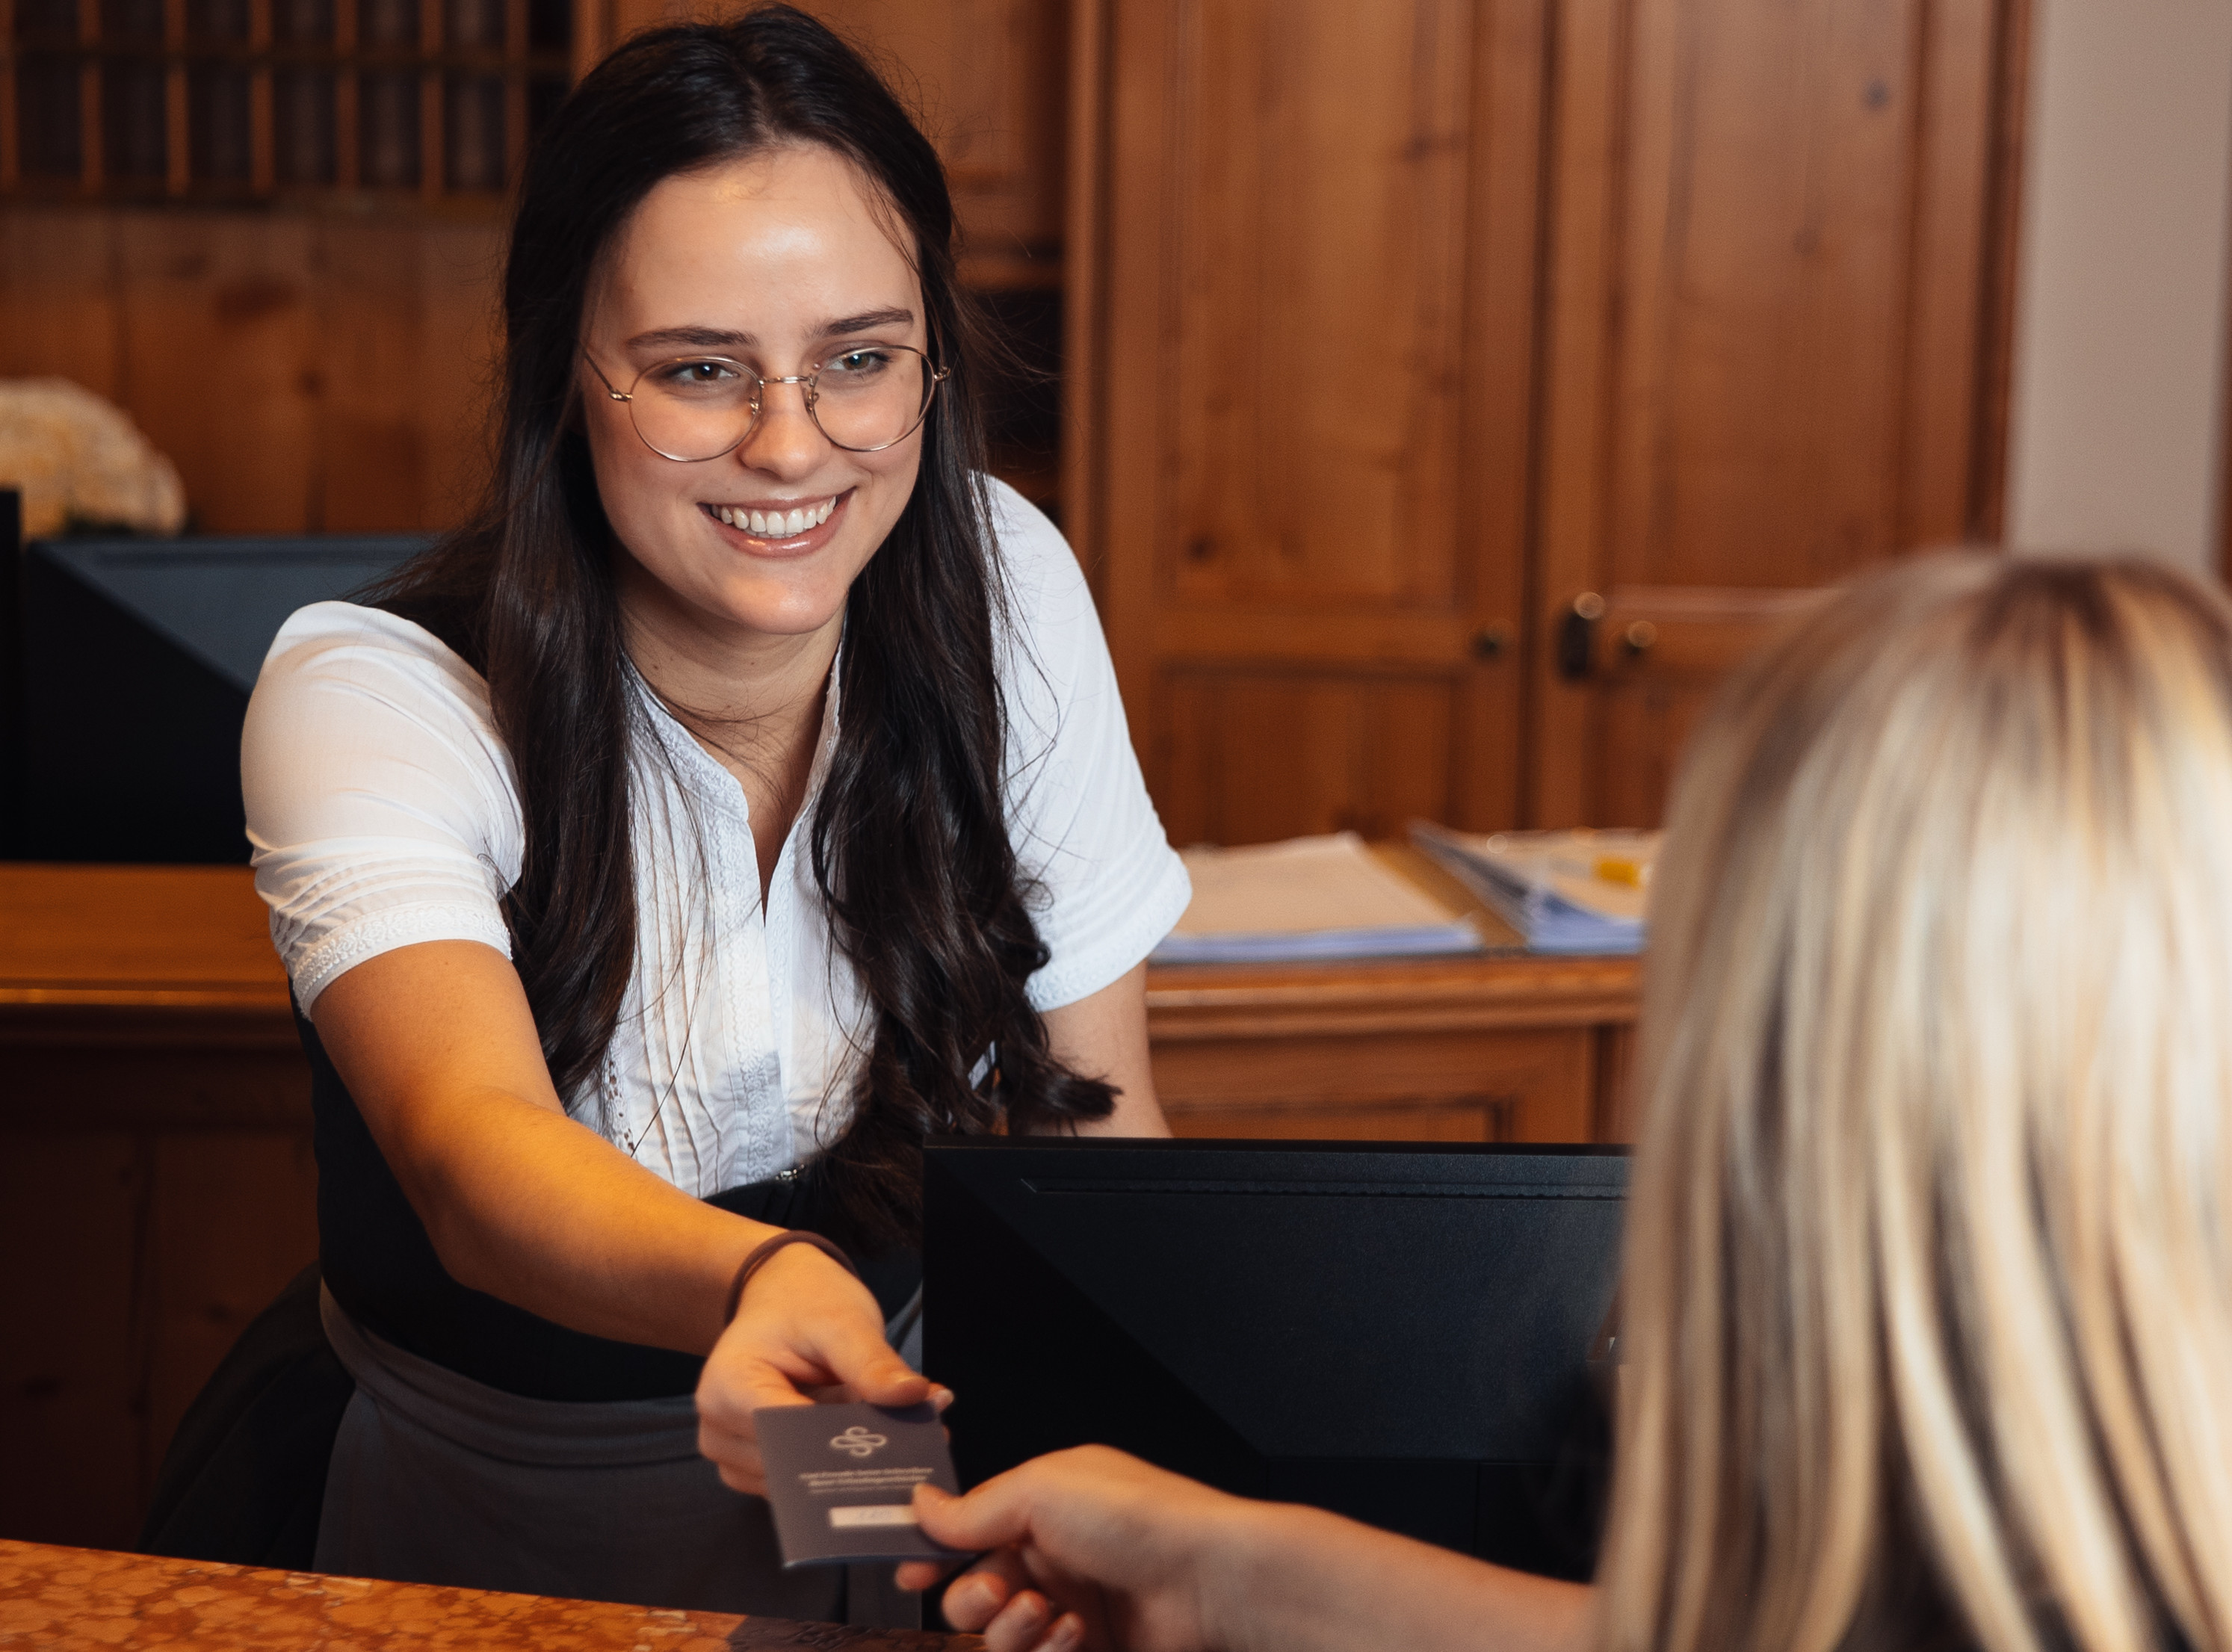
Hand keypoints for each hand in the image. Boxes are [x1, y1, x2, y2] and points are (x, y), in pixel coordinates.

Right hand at [694, 1243, 942, 1494]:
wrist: (778, 1298)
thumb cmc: (802, 1303)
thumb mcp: (842, 1320)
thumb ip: (873, 1363)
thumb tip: (914, 1396)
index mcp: (728, 1387)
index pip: (790, 1436)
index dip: (845, 1443)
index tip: (903, 1444)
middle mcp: (718, 1430)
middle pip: (794, 1463)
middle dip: (855, 1454)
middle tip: (919, 1441)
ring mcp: (731, 1455)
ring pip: (801, 1479)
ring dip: (848, 1460)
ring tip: (894, 1431)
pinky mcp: (750, 1467)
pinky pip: (799, 1479)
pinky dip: (834, 1461)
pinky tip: (865, 1436)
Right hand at [897, 1446, 1247, 1651]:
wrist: (1209, 1581)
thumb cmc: (1138, 1518)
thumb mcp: (1043, 1489)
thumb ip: (975, 1508)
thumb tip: (920, 1506)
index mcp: (1041, 1507)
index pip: (967, 1534)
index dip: (933, 1557)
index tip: (911, 1576)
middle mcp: (1053, 1559)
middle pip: (972, 1595)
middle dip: (973, 1599)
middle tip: (1000, 1592)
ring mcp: (1070, 1609)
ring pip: (999, 1637)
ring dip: (1010, 1630)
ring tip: (1047, 1613)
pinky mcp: (1088, 1651)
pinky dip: (1048, 1651)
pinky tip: (1076, 1634)